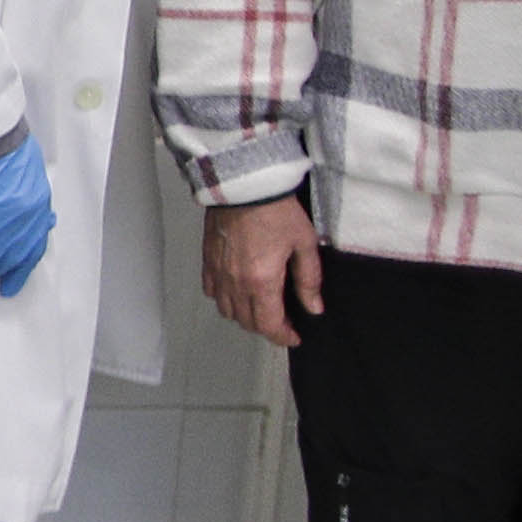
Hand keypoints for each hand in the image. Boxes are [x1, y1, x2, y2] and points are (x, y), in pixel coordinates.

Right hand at [204, 193, 323, 347]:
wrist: (244, 183)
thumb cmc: (276, 210)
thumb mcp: (304, 243)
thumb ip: (309, 279)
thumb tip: (314, 307)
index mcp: (262, 282)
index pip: (269, 325)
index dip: (283, 337)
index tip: (294, 338)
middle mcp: (236, 283)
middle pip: (247, 322)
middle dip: (266, 328)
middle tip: (282, 322)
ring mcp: (219, 273)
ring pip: (227, 310)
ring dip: (244, 316)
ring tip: (259, 308)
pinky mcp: (208, 260)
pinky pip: (211, 291)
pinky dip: (223, 298)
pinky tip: (235, 290)